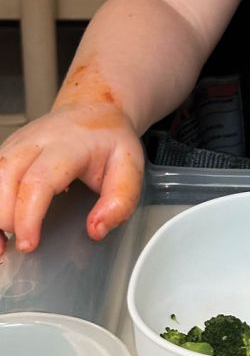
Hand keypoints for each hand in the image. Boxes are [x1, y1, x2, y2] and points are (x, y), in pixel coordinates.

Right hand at [0, 103, 143, 253]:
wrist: (95, 109)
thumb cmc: (109, 139)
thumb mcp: (130, 166)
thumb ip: (120, 200)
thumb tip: (96, 229)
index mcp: (68, 145)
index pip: (38, 180)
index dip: (27, 215)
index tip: (29, 243)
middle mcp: (35, 140)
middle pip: (4, 178)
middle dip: (5, 218)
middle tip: (21, 246)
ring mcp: (16, 143)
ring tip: (2, 244)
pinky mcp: (6, 151)